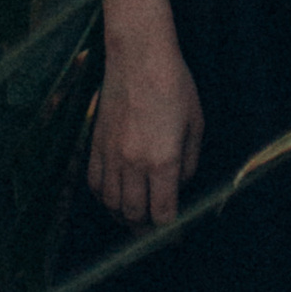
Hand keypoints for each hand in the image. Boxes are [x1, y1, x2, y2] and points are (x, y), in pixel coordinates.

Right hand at [90, 39, 204, 225]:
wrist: (138, 55)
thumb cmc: (173, 85)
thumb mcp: (195, 124)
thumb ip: (189, 163)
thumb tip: (179, 186)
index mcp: (162, 160)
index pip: (162, 212)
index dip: (169, 231)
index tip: (174, 236)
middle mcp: (133, 162)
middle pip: (133, 214)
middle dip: (144, 231)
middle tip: (153, 234)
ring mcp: (111, 154)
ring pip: (111, 203)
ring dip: (122, 217)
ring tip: (133, 219)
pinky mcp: (96, 143)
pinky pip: (95, 183)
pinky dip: (103, 198)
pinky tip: (113, 197)